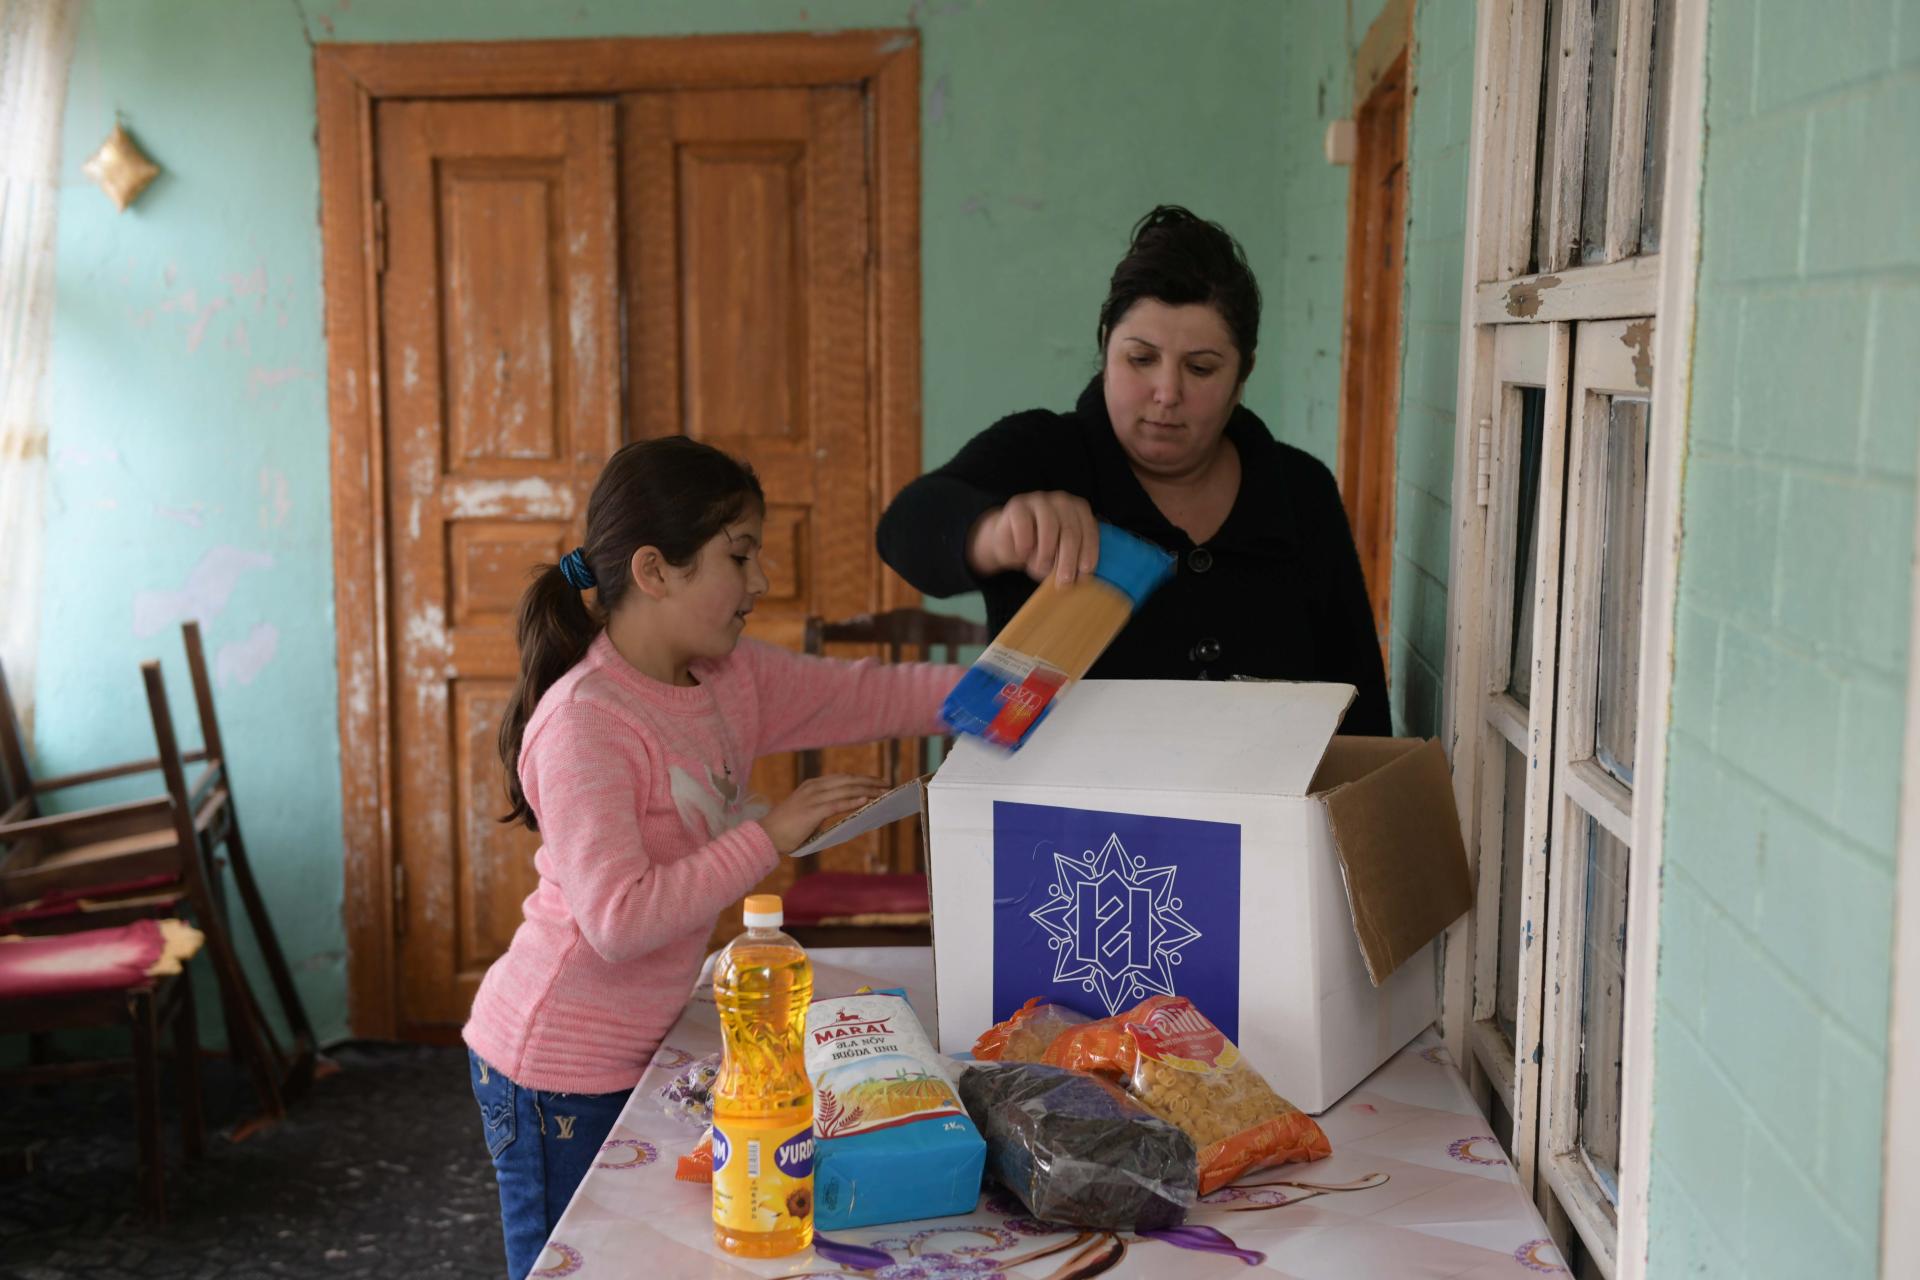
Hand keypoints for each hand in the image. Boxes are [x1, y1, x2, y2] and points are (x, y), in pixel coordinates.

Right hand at [761, 774, 890, 853]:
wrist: (766, 835)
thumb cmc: (786, 828)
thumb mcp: (808, 812)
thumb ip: (825, 808)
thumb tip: (847, 811)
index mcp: (813, 785)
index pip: (842, 778)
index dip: (861, 778)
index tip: (877, 781)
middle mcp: (814, 787)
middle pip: (848, 780)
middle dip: (869, 781)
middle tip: (886, 784)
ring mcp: (813, 797)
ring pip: (845, 790)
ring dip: (866, 790)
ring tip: (882, 793)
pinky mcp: (812, 811)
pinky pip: (836, 804)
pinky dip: (852, 801)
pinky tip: (865, 801)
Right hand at [965, 491, 1100, 585]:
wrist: (1010, 541)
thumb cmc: (1042, 549)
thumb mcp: (1062, 556)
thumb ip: (1074, 560)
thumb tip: (1081, 576)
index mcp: (1079, 510)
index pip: (1089, 530)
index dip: (1088, 552)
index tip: (1085, 573)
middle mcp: (1062, 501)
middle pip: (1070, 531)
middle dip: (1068, 560)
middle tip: (1065, 581)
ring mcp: (1039, 501)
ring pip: (1049, 527)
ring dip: (1046, 553)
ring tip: (1041, 568)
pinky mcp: (1017, 506)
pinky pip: (1024, 525)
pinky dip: (1025, 544)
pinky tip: (1023, 555)